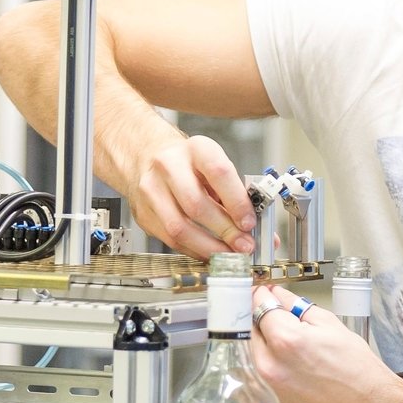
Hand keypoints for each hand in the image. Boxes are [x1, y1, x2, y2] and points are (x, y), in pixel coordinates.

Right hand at [126, 133, 255, 258]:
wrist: (147, 157)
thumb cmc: (189, 165)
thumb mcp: (215, 166)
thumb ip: (238, 194)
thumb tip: (260, 228)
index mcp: (196, 149)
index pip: (219, 173)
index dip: (236, 202)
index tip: (249, 223)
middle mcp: (169, 166)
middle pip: (197, 205)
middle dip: (225, 231)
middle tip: (243, 245)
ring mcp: (151, 190)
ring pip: (179, 227)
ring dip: (208, 247)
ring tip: (228, 254)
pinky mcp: (143, 214)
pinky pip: (170, 240)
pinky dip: (194, 251)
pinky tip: (209, 252)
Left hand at [248, 285, 402, 402]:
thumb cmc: (358, 371)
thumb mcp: (331, 326)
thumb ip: (296, 307)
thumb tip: (277, 294)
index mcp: (287, 341)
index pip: (258, 308)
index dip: (260, 297)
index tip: (262, 295)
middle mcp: (270, 368)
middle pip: (248, 334)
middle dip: (259, 324)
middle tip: (276, 323)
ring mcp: (267, 394)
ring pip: (246, 361)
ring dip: (258, 351)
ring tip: (285, 354)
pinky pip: (251, 388)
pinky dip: (260, 376)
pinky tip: (282, 375)